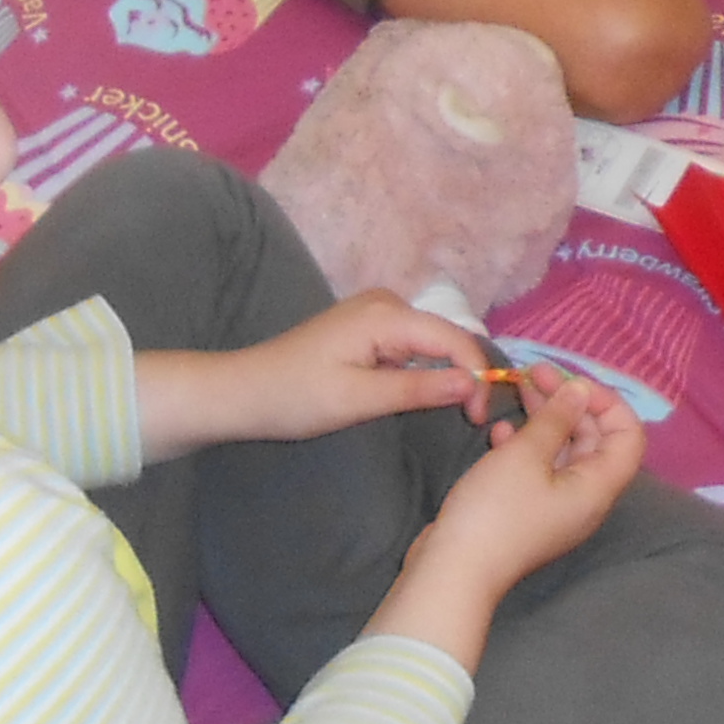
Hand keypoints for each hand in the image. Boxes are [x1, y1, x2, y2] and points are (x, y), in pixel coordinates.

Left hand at [135, 289, 487, 455]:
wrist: (243, 391)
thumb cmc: (295, 397)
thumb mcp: (358, 400)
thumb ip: (417, 389)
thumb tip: (472, 383)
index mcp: (385, 314)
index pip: (454, 339)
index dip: (476, 376)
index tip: (479, 418)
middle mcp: (386, 302)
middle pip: (447, 336)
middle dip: (467, 374)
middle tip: (472, 420)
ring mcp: (376, 311)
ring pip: (433, 341)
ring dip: (448, 373)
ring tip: (458, 411)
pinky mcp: (369, 326)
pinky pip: (412, 344)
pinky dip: (426, 369)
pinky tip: (427, 394)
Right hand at [378, 362, 642, 667]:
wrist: (454, 571)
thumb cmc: (495, 511)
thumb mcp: (525, 456)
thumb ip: (557, 418)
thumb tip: (580, 391)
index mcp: (598, 487)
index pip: (628, 434)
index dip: (606, 401)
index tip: (569, 381)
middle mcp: (585, 497)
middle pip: (594, 438)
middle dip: (568, 401)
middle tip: (533, 373)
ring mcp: (556, 506)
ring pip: (562, 450)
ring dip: (544, 418)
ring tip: (517, 388)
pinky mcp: (528, 510)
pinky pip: (537, 468)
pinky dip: (524, 446)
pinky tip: (499, 432)